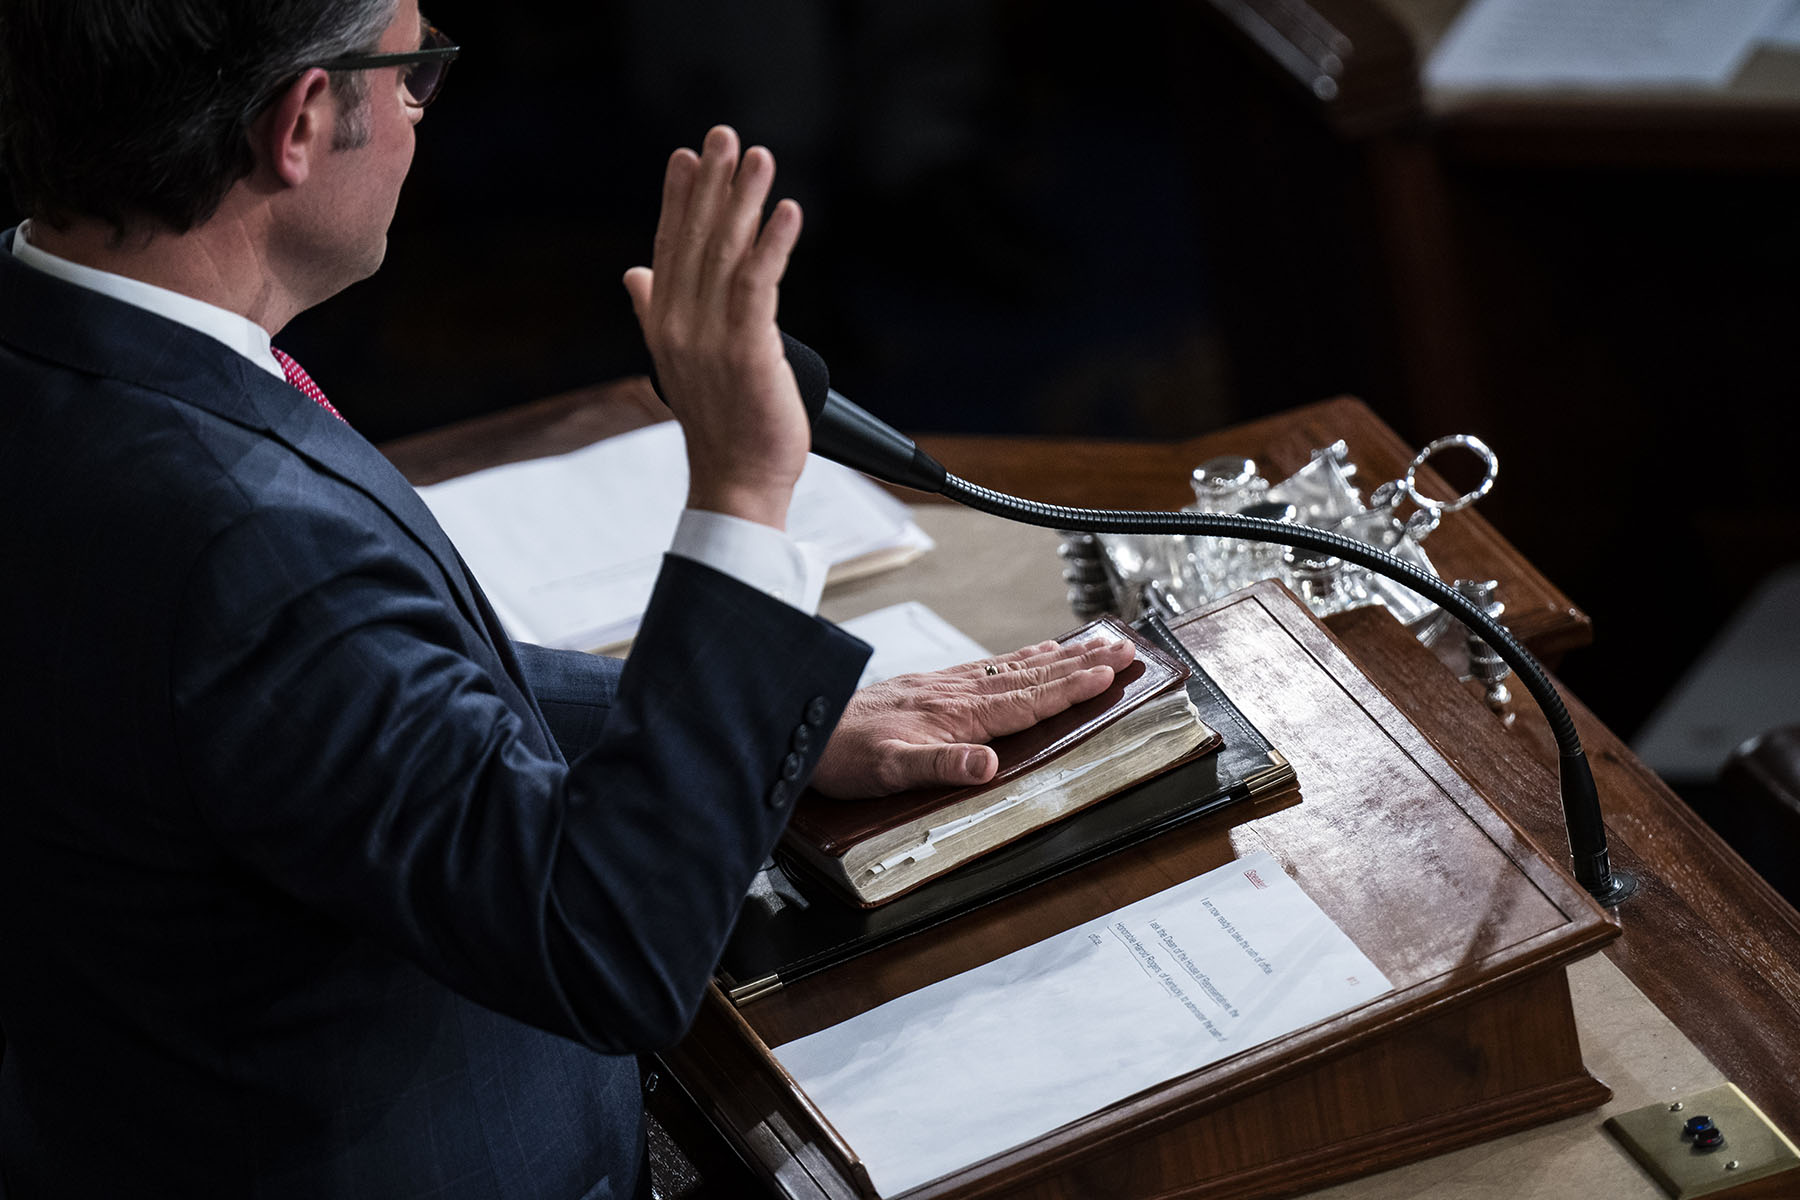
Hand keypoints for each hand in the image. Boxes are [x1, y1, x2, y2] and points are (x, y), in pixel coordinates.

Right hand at [622, 126, 809, 529]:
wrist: (737, 481)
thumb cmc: (721, 425)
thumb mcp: (681, 361)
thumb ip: (656, 310)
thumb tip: (635, 273)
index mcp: (665, 324)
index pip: (670, 246)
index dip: (678, 198)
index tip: (688, 155)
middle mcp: (681, 325)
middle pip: (697, 239)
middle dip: (711, 183)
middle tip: (724, 134)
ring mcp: (711, 338)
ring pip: (727, 254)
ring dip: (744, 200)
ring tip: (758, 157)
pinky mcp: (748, 350)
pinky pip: (760, 285)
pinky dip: (773, 244)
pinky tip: (786, 212)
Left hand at [810, 636, 1138, 798]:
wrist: (810, 730)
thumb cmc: (847, 756)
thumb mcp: (891, 771)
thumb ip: (940, 766)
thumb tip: (987, 766)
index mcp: (958, 714)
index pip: (1027, 700)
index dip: (1071, 687)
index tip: (1109, 674)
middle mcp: (958, 693)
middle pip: (1032, 676)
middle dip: (1081, 664)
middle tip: (1124, 648)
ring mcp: (949, 687)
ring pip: (1016, 668)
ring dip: (1060, 657)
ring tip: (1097, 644)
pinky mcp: (936, 687)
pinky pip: (992, 668)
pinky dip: (1023, 660)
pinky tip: (1036, 654)